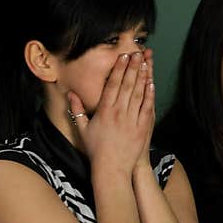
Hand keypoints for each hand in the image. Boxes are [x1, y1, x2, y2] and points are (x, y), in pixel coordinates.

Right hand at [68, 51, 153, 176]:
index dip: (119, 69)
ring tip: (145, 63)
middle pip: (127, 85)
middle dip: (132, 68)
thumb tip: (70, 94)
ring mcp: (132, 119)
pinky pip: (147, 107)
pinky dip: (149, 94)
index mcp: (104, 111)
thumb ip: (77, 110)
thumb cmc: (96, 149)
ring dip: (142, 77)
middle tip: (137, 53)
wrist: (112, 168)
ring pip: (138, 93)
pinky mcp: (142, 127)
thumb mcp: (82, 129)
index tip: (123, 57)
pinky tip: (151, 83)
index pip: (113, 85)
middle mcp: (119, 113)